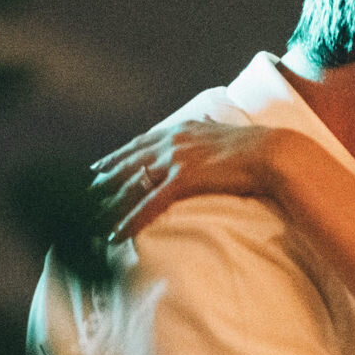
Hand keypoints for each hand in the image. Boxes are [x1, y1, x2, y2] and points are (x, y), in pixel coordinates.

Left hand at [92, 117, 283, 242]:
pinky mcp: (182, 179)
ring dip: (108, 201)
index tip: (99, 166)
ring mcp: (175, 159)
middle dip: (103, 178)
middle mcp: (172, 141)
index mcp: (181, 130)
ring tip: (89, 217)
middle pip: (128, 161)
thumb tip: (207, 121)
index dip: (117, 156)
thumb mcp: (225, 133)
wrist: (272, 153)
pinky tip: (116, 233)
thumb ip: (209, 128)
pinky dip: (129, 219)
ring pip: (131, 183)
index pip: (140, 144)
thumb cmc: (256, 149)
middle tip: (82, 193)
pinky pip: (148, 204)